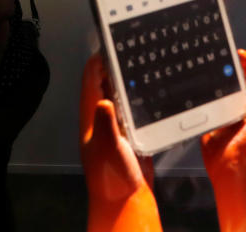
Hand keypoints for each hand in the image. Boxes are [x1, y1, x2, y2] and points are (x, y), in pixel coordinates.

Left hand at [80, 54, 160, 231]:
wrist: (125, 202)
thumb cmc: (112, 177)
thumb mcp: (108, 148)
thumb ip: (106, 124)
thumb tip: (104, 100)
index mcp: (91, 118)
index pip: (90, 80)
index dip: (98, 60)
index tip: (113, 42)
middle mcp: (101, 119)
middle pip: (105, 84)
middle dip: (116, 66)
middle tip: (135, 49)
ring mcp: (116, 127)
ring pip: (120, 95)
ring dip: (129, 81)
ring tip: (147, 63)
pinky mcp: (131, 135)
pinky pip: (134, 110)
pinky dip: (141, 98)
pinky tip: (156, 92)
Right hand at [201, 48, 245, 231]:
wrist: (242, 176)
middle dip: (243, 64)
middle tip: (234, 52)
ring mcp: (232, 114)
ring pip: (227, 88)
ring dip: (223, 75)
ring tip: (217, 60)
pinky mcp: (214, 122)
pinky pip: (209, 103)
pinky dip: (205, 92)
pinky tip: (200, 81)